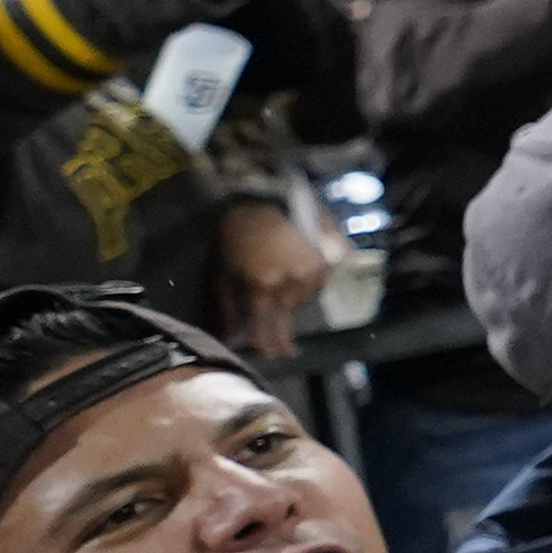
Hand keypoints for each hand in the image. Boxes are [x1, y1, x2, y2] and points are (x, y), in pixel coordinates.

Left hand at [213, 197, 333, 357]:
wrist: (265, 196)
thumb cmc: (237, 233)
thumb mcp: (223, 270)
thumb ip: (228, 305)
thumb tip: (231, 334)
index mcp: (263, 287)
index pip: (265, 326)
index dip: (267, 344)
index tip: (270, 356)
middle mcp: (292, 284)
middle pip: (288, 319)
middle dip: (284, 336)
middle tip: (287, 351)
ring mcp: (313, 272)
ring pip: (302, 300)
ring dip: (292, 303)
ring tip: (283, 294)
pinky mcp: (327, 260)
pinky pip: (317, 283)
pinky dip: (307, 284)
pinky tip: (297, 276)